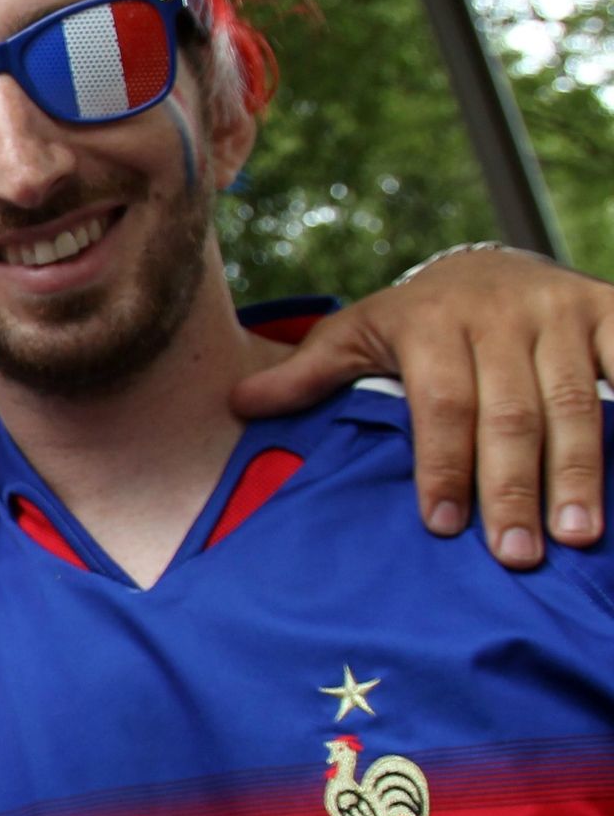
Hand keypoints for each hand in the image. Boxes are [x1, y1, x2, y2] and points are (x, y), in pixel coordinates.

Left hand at [231, 247, 613, 568]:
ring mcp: (558, 313)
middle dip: (513, 486)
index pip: (440, 404)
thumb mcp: (355, 334)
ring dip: (580, 471)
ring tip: (578, 536)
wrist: (483, 263)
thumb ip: (307, 374)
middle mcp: (499, 315)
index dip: (442, 464)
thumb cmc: (413, 322)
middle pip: (511, 413)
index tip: (444, 525)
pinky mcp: (607, 309)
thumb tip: (238, 405)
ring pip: (576, 402)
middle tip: (518, 553)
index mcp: (429, 324)